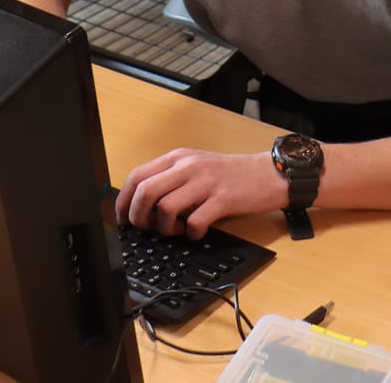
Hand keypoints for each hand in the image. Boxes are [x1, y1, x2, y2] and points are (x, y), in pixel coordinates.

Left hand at [117, 149, 285, 238]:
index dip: (124, 201)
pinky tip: (196, 231)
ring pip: (166, 208)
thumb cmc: (230, 174)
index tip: (123, 219)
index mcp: (178, 157)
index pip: (137, 176)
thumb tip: (140, 204)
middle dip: (139, 218)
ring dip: (165, 227)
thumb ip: (171, 178)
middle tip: (148, 229)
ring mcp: (206, 182)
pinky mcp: (223, 199)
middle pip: (146, 192)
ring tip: (176, 229)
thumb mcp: (196, 166)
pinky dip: (190, 233)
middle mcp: (189, 166)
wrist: (268, 173)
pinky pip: (194, 222)